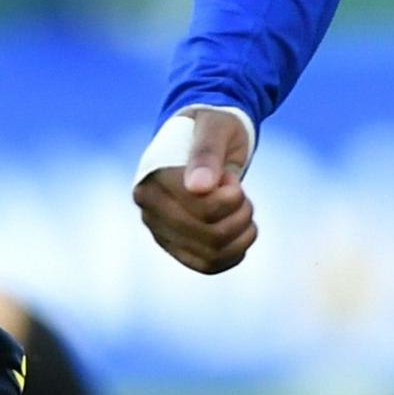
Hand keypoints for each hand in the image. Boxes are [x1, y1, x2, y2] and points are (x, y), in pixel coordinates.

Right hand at [132, 108, 258, 273]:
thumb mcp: (215, 128)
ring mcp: (162, 231)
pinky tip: (242, 231)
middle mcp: (149, 210)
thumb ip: (206, 153)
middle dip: (240, 214)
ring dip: (241, 235)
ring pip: (212, 255)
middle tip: (241, 194)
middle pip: (209, 235)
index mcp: (151, 180)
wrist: (207, 141)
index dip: (231, 197)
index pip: (201, 207)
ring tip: (244, 210)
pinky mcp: (177, 247)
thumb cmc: (212, 129)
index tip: (231, 178)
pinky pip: (209, 266)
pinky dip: (234, 253)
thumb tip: (198, 187)